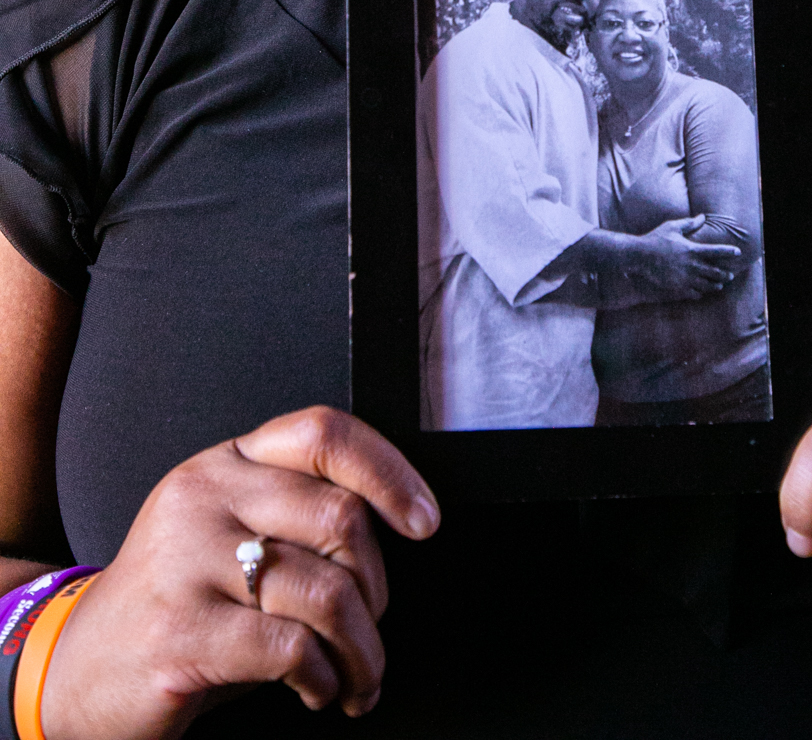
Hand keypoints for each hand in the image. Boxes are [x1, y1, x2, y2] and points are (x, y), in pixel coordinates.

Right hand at [41, 406, 439, 739]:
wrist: (78, 669)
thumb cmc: (179, 603)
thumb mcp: (230, 534)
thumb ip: (296, 514)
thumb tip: (394, 529)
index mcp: (225, 463)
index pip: (323, 432)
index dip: (389, 471)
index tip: (425, 520)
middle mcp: (204, 497)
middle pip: (340, 516)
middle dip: (378, 588)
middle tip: (372, 629)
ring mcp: (186, 562)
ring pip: (327, 590)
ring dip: (363, 649)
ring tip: (357, 675)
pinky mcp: (180, 633)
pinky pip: (292, 648)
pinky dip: (324, 676)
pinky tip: (318, 688)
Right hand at [623, 217, 740, 301]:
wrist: (638, 256)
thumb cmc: (655, 239)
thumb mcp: (672, 227)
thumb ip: (689, 223)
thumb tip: (703, 217)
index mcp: (692, 250)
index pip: (716, 251)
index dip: (729, 252)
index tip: (737, 252)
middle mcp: (691, 266)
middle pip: (716, 273)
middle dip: (725, 275)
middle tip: (729, 275)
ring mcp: (685, 279)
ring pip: (707, 286)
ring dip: (714, 285)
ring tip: (718, 285)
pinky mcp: (677, 288)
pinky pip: (695, 294)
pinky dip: (700, 292)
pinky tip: (701, 291)